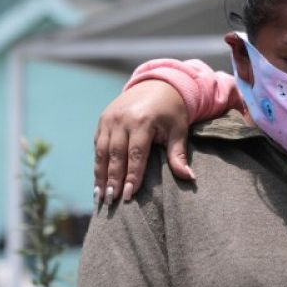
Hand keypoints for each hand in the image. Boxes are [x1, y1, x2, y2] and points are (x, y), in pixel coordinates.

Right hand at [93, 80, 193, 204]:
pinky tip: (98, 181)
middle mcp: (122, 119)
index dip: (131, 176)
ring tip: (100, 197)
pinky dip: (97, 164)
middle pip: (115, 155)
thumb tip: (189, 177)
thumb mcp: (179, 129)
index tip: (128, 196)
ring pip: (102, 151)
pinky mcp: (103, 120)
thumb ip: (178, 154)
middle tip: (110, 202)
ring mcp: (109, 118)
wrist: (157, 84)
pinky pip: (98, 145)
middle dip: (112, 180)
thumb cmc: (171, 111)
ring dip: (100, 175)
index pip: (136, 154)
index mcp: (142, 121)